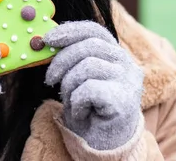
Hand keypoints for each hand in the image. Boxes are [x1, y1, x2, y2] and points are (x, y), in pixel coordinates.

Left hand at [44, 21, 143, 150]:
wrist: (103, 145)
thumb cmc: (89, 109)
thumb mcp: (79, 76)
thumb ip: (73, 57)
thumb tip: (48, 40)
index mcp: (116, 54)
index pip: (95, 31)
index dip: (70, 31)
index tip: (48, 39)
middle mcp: (127, 64)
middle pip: (88, 46)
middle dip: (61, 61)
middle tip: (49, 79)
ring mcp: (128, 82)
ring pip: (87, 66)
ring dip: (69, 86)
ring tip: (72, 101)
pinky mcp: (123, 100)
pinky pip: (88, 89)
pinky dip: (77, 102)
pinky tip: (82, 112)